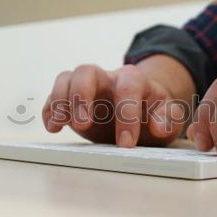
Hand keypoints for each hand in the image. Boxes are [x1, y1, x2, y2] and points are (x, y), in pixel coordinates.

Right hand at [43, 64, 186, 146]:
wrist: (141, 112)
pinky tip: (52, 127)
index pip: (128, 88)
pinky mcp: (71, 101)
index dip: (127, 115)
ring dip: (60, 100)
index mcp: (133, 80)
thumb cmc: (153, 113)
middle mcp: (106, 79)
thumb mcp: (167, 116)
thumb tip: (158, 126)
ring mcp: (86, 88)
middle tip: (83, 124)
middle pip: (86, 72)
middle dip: (81, 96)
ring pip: (66, 79)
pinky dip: (49, 110)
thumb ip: (167, 118)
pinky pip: (53, 97)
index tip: (126, 144)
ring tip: (60, 123)